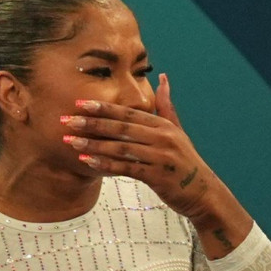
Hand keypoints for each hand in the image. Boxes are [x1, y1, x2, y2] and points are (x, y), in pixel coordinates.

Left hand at [62, 73, 252, 256]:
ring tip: (70, 141)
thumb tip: (163, 77)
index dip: (103, 108)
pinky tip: (87, 161)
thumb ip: (166, 106)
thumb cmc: (185, 162)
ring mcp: (160, 157)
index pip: (128, 113)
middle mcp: (162, 138)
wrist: (203, 193)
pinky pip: (126, 168)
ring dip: (93, 144)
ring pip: (120, 148)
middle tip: (67, 121)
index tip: (80, 104)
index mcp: (163, 125)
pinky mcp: (157, 176)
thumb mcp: (178, 131)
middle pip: (121, 128)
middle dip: (92, 123)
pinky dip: (105, 164)